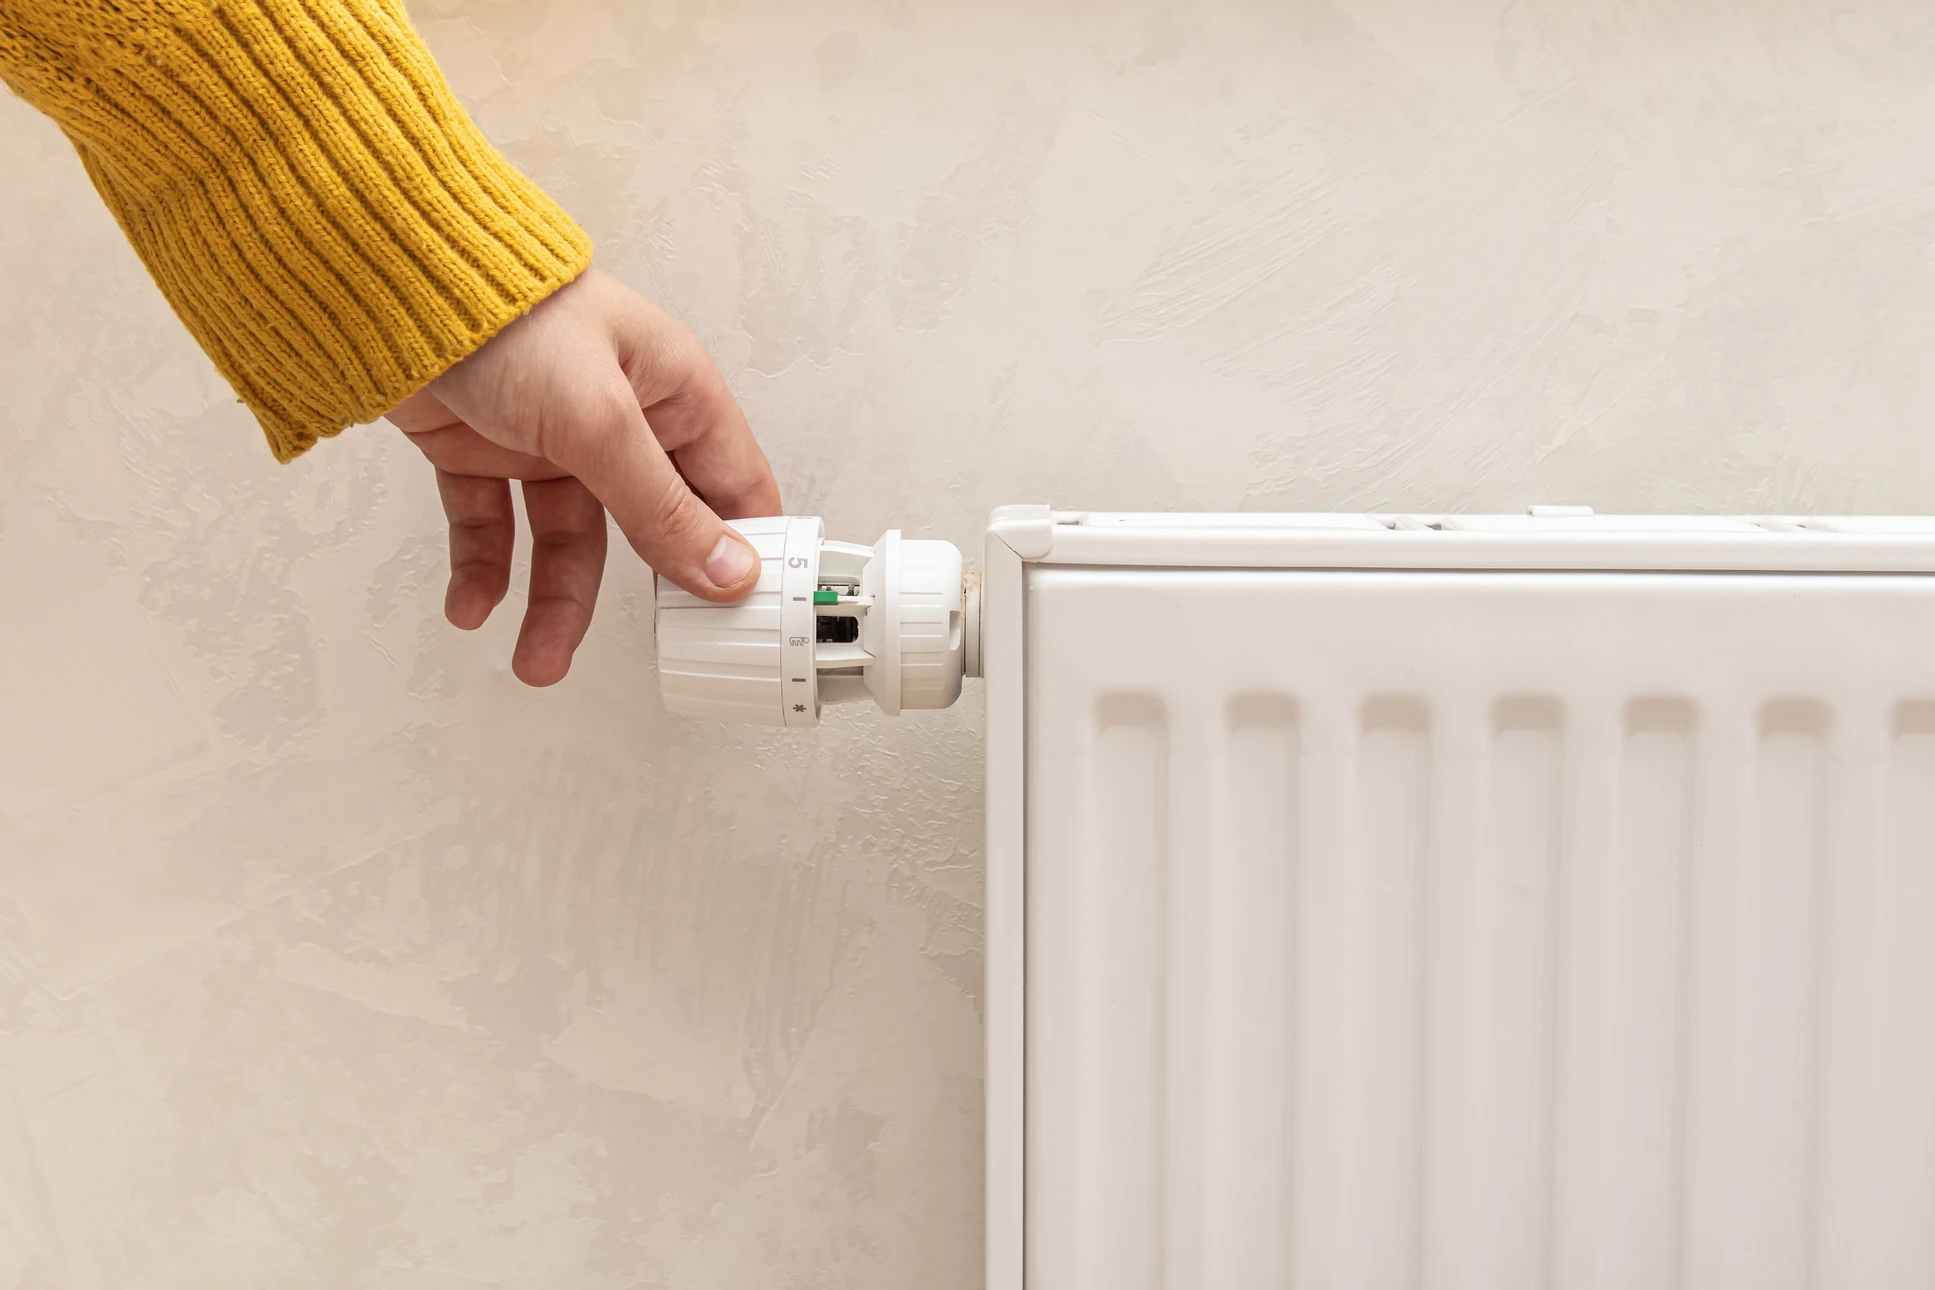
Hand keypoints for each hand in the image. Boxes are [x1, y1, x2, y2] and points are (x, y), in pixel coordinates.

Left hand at [386, 268, 780, 685]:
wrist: (386, 282)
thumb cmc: (507, 311)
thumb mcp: (600, 420)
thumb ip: (661, 506)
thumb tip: (728, 572)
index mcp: (673, 392)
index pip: (733, 488)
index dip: (746, 552)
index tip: (745, 619)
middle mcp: (620, 418)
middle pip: (650, 529)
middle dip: (644, 596)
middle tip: (655, 654)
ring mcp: (552, 438)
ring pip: (568, 542)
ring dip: (551, 603)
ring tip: (535, 659)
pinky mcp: (486, 451)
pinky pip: (495, 529)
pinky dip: (485, 571)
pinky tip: (474, 605)